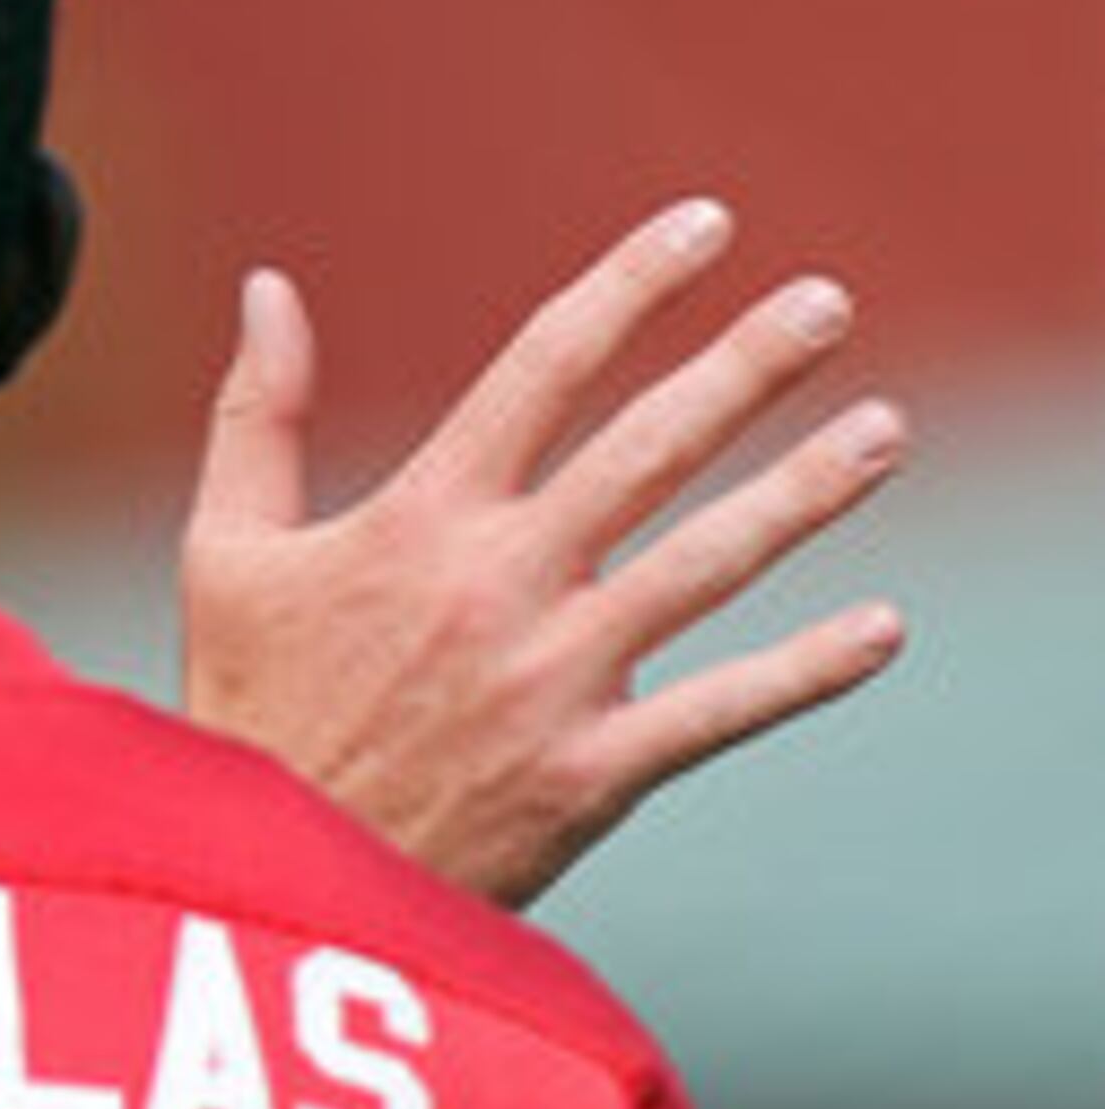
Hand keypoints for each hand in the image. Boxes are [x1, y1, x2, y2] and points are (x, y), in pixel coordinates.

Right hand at [178, 199, 906, 906]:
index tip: (704, 227)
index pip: (542, 368)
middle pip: (647, 448)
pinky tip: (882, 628)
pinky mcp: (589, 773)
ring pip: (705, 562)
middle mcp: (497, 585)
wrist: (269, 881)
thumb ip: (257, 415)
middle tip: (825, 306)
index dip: (630, 286)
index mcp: (418, 520)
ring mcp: (552, 679)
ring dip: (803, 491)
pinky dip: (806, 671)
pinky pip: (719, 711)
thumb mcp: (225, 552)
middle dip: (746, 368)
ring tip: (884, 429)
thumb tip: (268, 289)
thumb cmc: (248, 709)